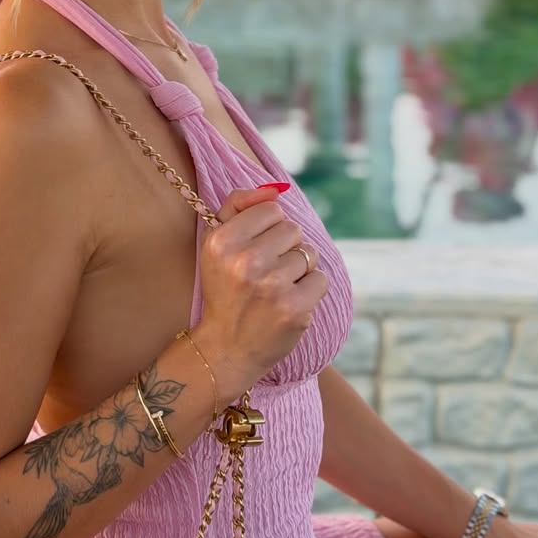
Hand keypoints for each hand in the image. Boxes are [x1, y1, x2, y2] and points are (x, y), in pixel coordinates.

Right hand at [194, 187, 328, 404]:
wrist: (226, 348)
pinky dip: (311, 288)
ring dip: (298, 269)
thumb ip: (238, 205)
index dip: (268, 228)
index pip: (271, 210)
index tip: (256, 248)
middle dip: (285, 247)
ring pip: (308, 253)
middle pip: (293, 229)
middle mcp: (246, 261)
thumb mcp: (217, 243)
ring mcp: (272, 286)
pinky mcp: (295, 309)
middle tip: (266, 271)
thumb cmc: (225, 289)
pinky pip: (321, 278)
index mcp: (223, 241)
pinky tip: (290, 300)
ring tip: (277, 288)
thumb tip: (274, 189)